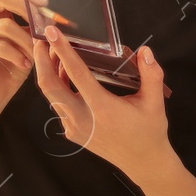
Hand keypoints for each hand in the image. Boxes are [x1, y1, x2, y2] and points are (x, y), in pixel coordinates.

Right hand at [0, 0, 36, 113]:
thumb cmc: (13, 65)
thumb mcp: (27, 40)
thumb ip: (34, 26)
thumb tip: (53, 16)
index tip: (45, 3)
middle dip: (27, 9)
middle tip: (42, 25)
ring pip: (5, 25)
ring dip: (26, 40)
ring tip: (36, 53)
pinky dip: (17, 55)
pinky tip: (25, 64)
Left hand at [31, 26, 177, 180]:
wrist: (143, 163)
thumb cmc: (150, 131)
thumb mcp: (155, 102)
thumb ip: (151, 74)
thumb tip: (145, 50)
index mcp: (101, 108)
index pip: (76, 73)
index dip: (62, 51)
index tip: (52, 33)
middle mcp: (82, 118)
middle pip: (48, 85)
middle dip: (41, 60)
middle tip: (41, 38)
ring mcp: (74, 127)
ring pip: (51, 95)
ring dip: (48, 72)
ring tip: (52, 51)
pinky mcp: (72, 132)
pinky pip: (58, 105)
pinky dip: (57, 86)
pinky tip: (64, 74)